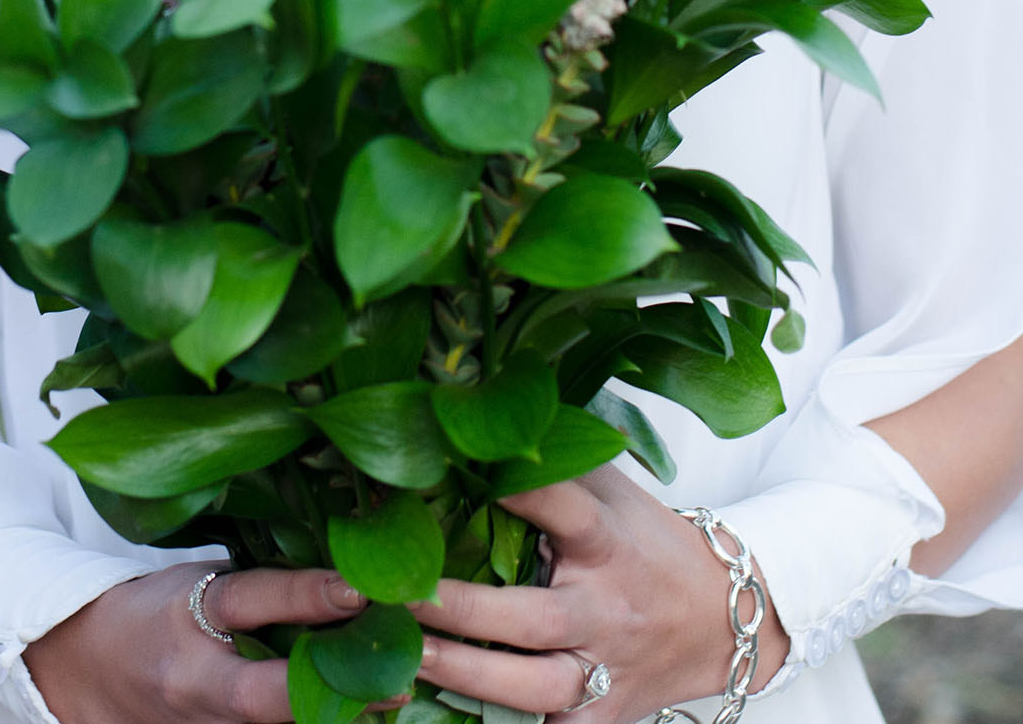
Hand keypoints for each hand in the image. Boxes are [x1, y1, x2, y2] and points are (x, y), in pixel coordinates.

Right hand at [23, 562, 365, 723]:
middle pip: (263, 694)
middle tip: (399, 679)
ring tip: (395, 700)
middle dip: (333, 688)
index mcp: (187, 612)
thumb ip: (257, 586)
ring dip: (330, 717)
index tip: (361, 588)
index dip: (307, 595)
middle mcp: (191, 678)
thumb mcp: (195, 579)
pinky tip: (349, 718)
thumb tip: (341, 575)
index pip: (251, 601)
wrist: (79, 666)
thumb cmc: (150, 609)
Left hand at [408, 466, 789, 722]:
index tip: (456, 467)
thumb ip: (556, 459)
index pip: (561, 508)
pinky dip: (499, 719)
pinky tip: (438, 706)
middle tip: (394, 590)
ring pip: (528, 684)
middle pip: (529, 616)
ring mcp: (603, 670)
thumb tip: (479, 422)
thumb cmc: (648, 543)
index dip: (516, 489)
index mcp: (607, 540)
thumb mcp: (612, 488)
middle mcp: (605, 609)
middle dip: (458, 607)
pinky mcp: (600, 717)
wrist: (721, 621)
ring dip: (462, 672)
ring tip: (404, 654)